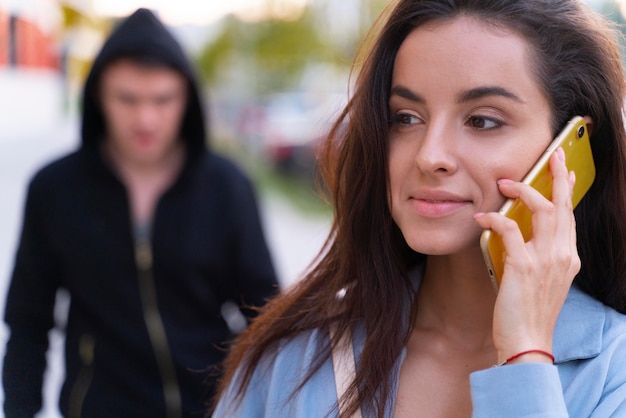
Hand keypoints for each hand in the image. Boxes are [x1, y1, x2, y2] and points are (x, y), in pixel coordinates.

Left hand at [474, 147, 580, 363]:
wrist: (527, 342)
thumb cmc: (529, 313)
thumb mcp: (541, 281)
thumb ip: (537, 256)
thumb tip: (521, 233)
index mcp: (568, 259)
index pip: (570, 217)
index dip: (568, 192)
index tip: (567, 171)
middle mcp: (562, 256)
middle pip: (563, 206)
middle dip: (557, 177)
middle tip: (552, 156)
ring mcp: (545, 260)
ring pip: (542, 210)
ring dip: (523, 191)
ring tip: (504, 183)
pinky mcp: (523, 266)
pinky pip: (510, 230)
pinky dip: (494, 218)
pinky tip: (481, 216)